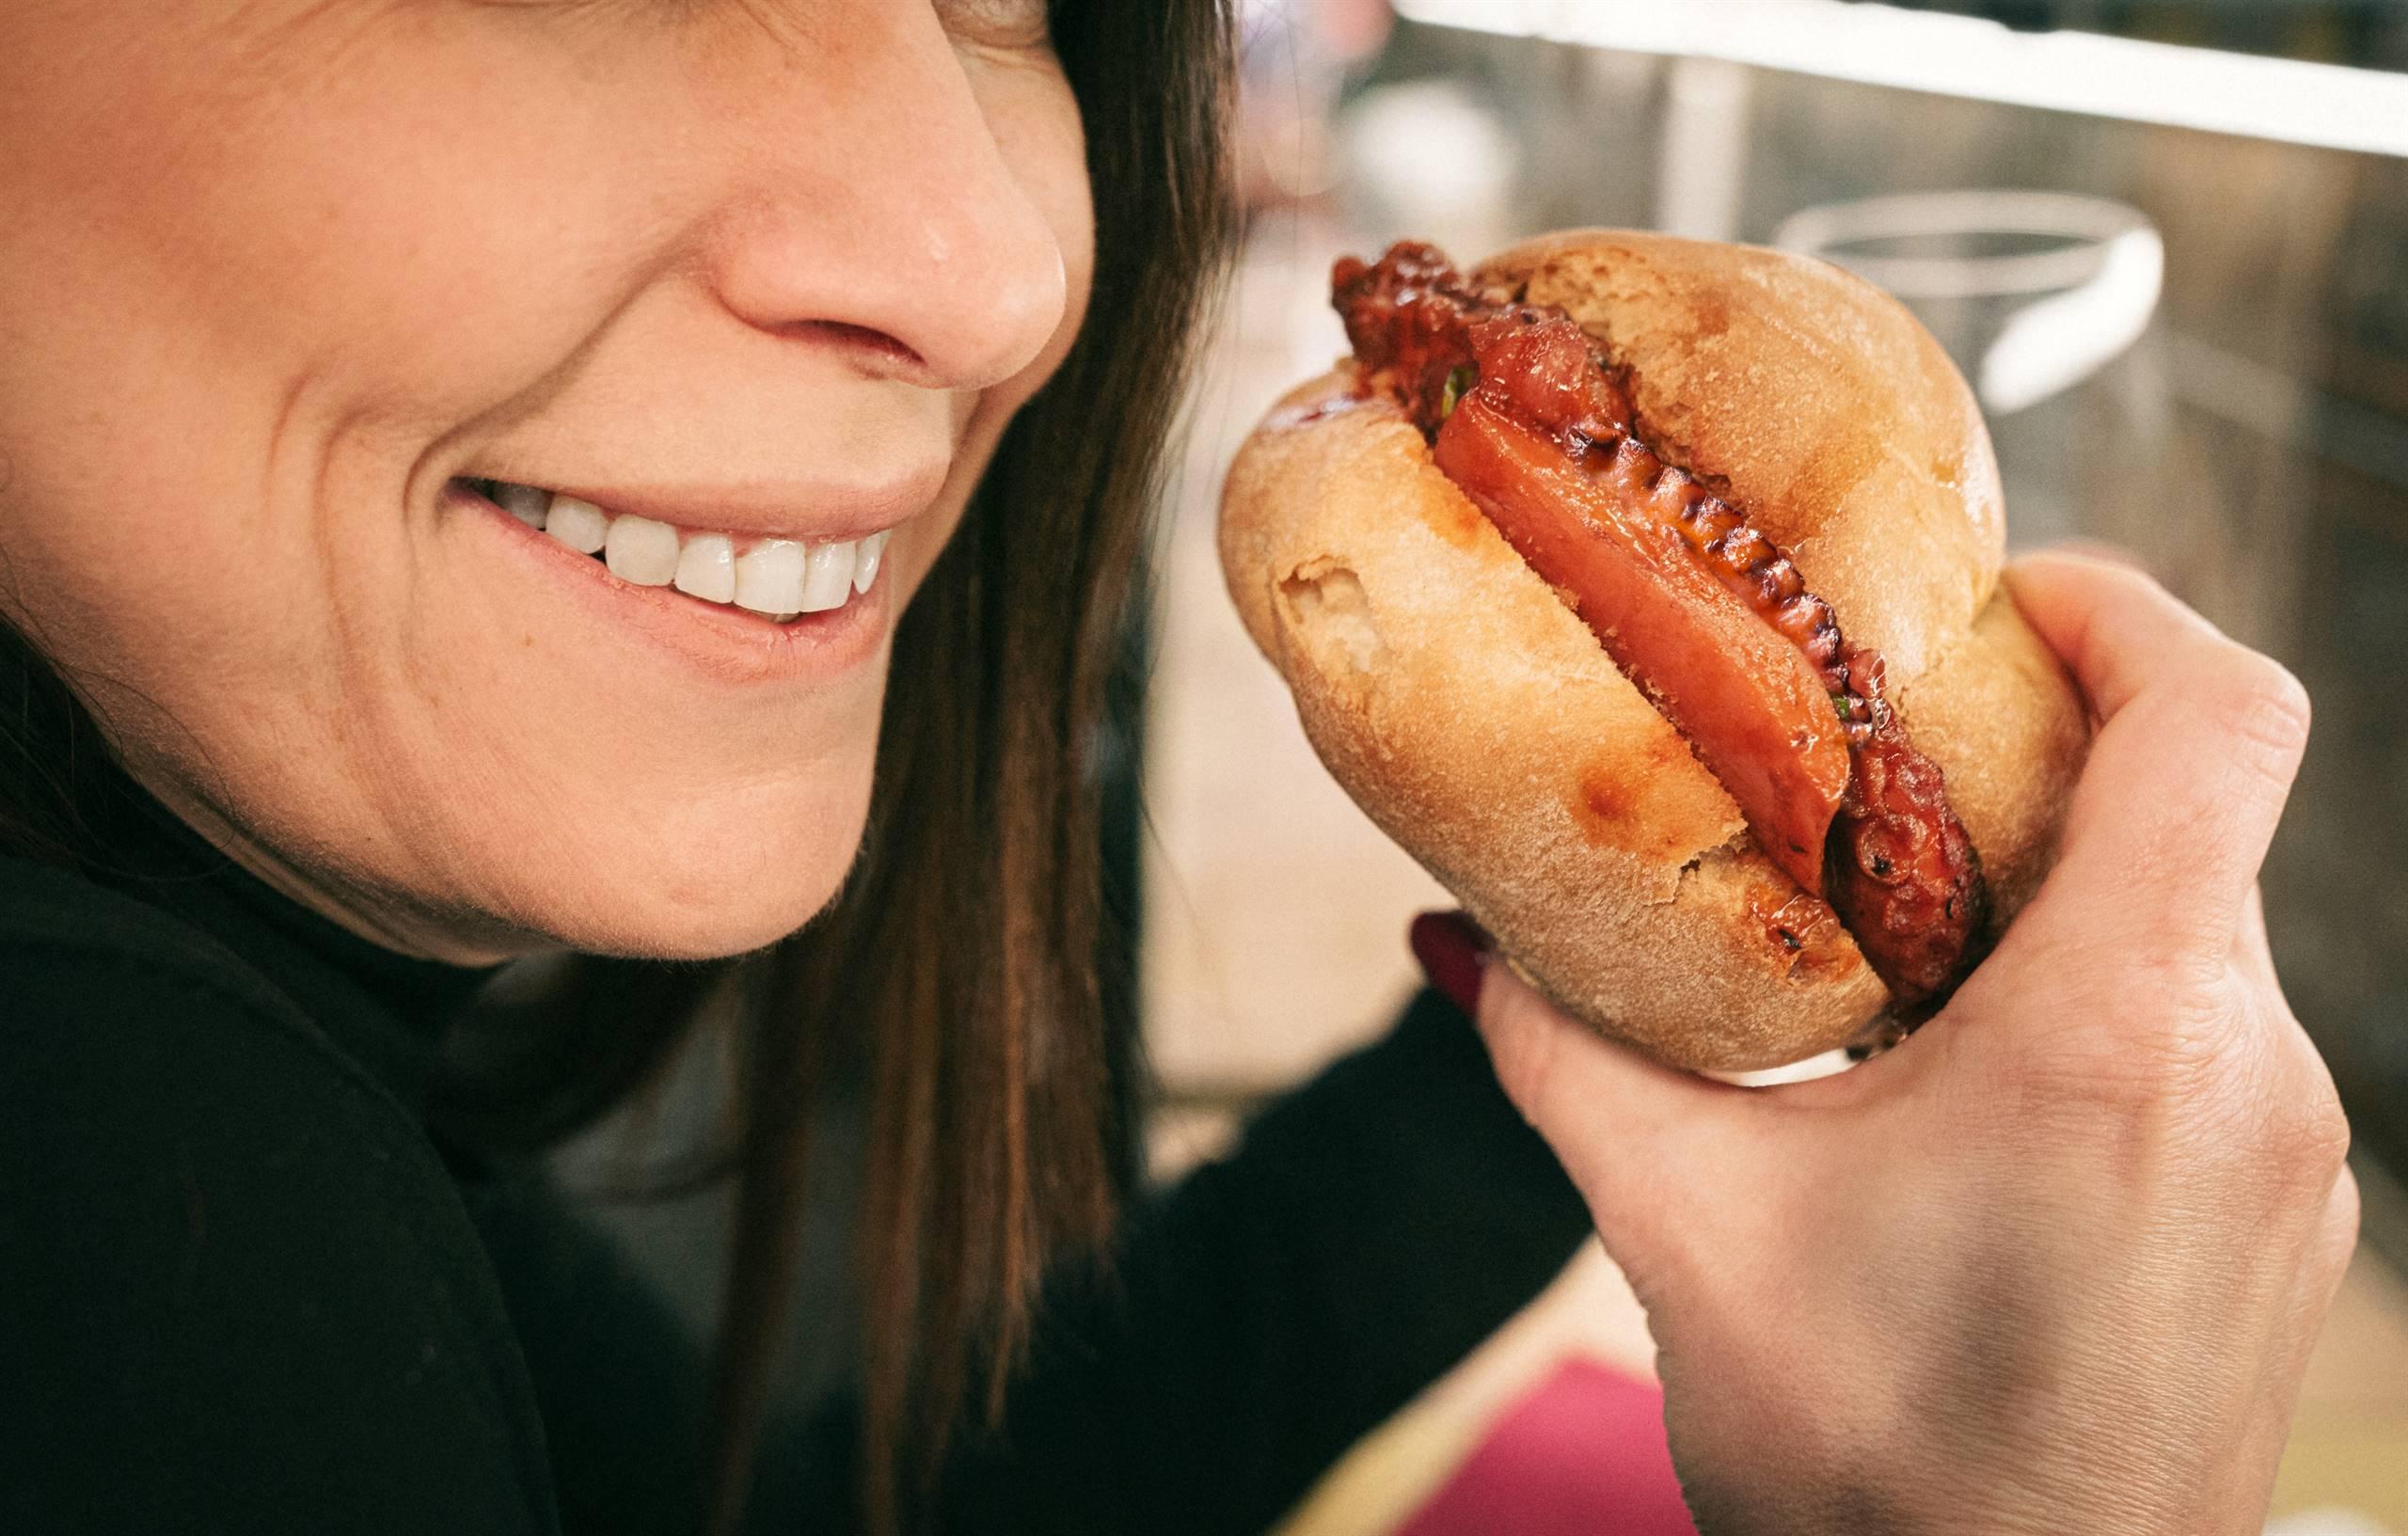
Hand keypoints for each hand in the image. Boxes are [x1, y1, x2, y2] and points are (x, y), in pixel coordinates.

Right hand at [1440, 550, 2357, 1534]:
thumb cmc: (1877, 1474)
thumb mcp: (1686, 1230)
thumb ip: (1562, 1054)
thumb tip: (1455, 942)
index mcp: (2119, 1034)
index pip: (2220, 716)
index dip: (2121, 606)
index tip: (1994, 603)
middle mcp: (2248, 1067)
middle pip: (2189, 808)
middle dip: (2031, 758)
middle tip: (1870, 763)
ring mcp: (2293, 1152)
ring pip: (2194, 926)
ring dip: (2051, 897)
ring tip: (1887, 944)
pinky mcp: (2287, 1217)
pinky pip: (2209, 1036)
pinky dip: (2094, 1001)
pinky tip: (1957, 1078)